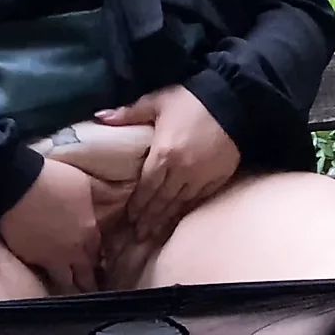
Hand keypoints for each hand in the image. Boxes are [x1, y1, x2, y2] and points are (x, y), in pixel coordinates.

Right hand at [0, 159, 115, 292]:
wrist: (15, 185)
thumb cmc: (52, 179)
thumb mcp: (86, 182)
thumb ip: (103, 193)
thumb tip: (120, 194)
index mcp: (88, 232)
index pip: (98, 254)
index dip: (98, 260)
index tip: (99, 266)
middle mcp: (72, 251)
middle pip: (84, 275)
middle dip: (88, 283)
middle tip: (89, 289)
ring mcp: (49, 257)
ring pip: (64, 281)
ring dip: (69, 286)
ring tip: (71, 291)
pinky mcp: (28, 257)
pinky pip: (41, 272)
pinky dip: (45, 274)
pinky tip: (46, 275)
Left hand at [95, 85, 240, 247]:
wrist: (234, 100)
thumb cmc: (192, 99)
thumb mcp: (158, 101)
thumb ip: (129, 113)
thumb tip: (100, 117)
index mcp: (162, 154)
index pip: (146, 187)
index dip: (137, 204)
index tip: (129, 217)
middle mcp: (180, 171)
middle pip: (161, 200)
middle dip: (148, 218)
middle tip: (138, 235)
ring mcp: (200, 177)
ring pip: (179, 204)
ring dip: (165, 219)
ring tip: (153, 233)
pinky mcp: (217, 179)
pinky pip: (198, 200)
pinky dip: (185, 211)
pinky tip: (178, 218)